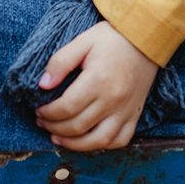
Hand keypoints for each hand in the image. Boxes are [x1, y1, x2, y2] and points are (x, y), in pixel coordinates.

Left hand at [34, 21, 159, 150]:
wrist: (146, 39)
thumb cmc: (113, 38)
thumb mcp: (83, 41)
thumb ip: (61, 62)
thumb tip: (43, 84)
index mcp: (97, 80)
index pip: (66, 107)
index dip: (48, 113)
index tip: (38, 110)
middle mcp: (112, 100)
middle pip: (77, 126)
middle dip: (54, 128)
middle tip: (42, 122)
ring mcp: (125, 110)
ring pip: (98, 140)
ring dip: (74, 144)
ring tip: (58, 138)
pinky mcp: (134, 114)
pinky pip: (119, 140)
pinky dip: (102, 145)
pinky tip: (87, 139)